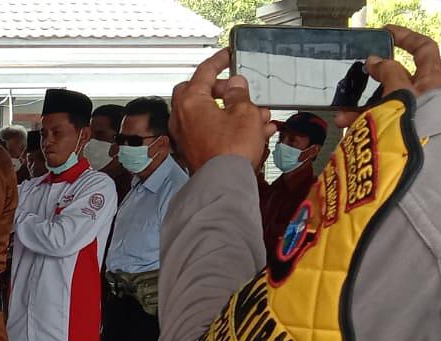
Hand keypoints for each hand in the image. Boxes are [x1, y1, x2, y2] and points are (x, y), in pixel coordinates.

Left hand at [171, 48, 275, 171]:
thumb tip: (235, 84)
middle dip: (221, 90)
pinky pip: (211, 131)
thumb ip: (239, 94)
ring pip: (209, 114)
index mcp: (190, 101)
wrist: (225, 183)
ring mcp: (185, 135)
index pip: (203, 72)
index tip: (227, 55)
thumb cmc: (231, 149)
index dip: (218, 61)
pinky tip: (254, 131)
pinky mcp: (193, 150)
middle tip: (239, 90)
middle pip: (200, 93)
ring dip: (233, 111)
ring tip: (259, 115)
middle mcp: (181, 117)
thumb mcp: (245, 112)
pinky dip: (229, 127)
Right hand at [335, 25, 440, 126]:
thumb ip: (387, 72)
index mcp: (432, 82)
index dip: (406, 37)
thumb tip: (375, 60)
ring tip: (342, 111)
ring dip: (360, 102)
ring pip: (383, 101)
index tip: (384, 33)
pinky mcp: (396, 134)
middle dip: (374, 76)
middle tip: (357, 73)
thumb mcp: (399, 92)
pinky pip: (376, 121)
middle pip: (398, 77)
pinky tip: (344, 123)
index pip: (424, 49)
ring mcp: (410, 117)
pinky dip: (359, 120)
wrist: (412, 169)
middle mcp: (424, 98)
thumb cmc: (413, 126)